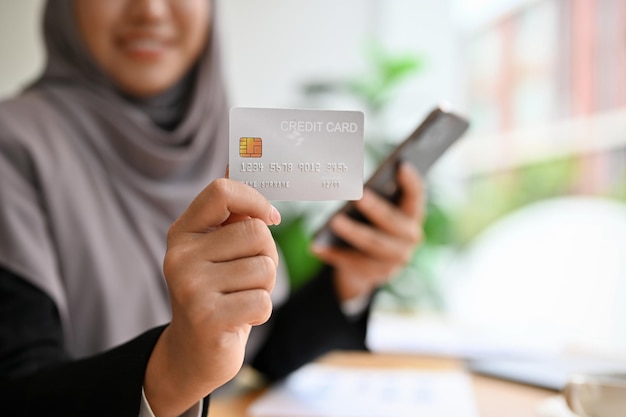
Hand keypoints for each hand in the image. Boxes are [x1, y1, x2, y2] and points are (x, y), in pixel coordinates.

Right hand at [144, 178, 280, 416]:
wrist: (193, 352)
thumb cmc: (217, 292)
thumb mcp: (218, 250)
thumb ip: (232, 212)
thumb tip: (242, 159)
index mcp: (183, 231)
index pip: (222, 191)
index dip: (256, 200)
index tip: (270, 218)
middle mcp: (180, 254)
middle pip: (257, 232)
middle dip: (267, 256)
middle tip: (248, 277)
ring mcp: (190, 286)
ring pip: (265, 268)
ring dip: (265, 287)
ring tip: (240, 298)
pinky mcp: (206, 317)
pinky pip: (262, 300)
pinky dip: (260, 312)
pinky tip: (239, 320)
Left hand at [312, 162, 424, 301]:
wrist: (369, 266)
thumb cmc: (371, 225)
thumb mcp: (377, 209)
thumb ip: (374, 195)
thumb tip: (351, 180)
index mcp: (412, 215)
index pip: (416, 195)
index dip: (411, 181)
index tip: (401, 165)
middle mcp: (409, 238)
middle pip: (392, 222)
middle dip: (375, 209)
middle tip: (359, 196)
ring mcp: (394, 260)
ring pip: (372, 244)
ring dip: (353, 232)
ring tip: (334, 221)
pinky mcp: (374, 274)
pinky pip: (352, 263)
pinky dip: (333, 254)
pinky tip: (317, 247)